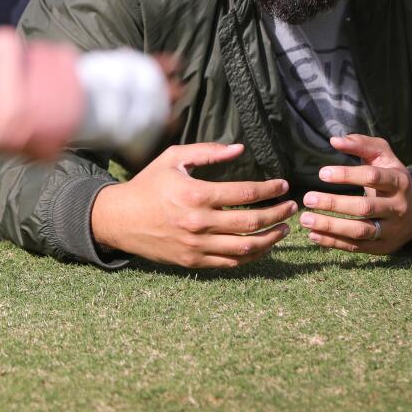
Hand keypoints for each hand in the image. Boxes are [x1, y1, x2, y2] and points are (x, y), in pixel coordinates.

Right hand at [90, 142, 296, 268]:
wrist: (120, 219)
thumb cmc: (148, 184)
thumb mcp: (174, 158)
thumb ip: (208, 152)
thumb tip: (240, 149)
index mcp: (196, 194)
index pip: (245, 194)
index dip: (270, 190)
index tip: (283, 186)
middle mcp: (198, 223)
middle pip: (252, 222)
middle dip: (278, 214)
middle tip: (291, 207)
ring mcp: (196, 245)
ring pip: (245, 247)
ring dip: (271, 238)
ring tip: (284, 228)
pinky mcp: (193, 261)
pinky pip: (231, 262)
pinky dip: (251, 255)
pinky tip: (262, 245)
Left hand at [298, 134, 411, 254]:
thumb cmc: (392, 177)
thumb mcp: (384, 157)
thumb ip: (362, 144)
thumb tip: (334, 140)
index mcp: (398, 182)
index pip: (372, 178)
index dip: (347, 175)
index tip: (321, 173)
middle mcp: (398, 207)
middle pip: (365, 208)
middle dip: (334, 203)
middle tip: (307, 198)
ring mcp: (391, 229)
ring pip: (360, 231)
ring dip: (330, 227)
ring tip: (305, 219)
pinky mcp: (383, 247)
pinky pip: (356, 247)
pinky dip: (333, 242)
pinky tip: (313, 234)